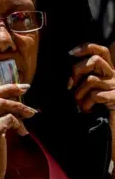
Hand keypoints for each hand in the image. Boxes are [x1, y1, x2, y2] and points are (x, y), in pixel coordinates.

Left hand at [68, 43, 114, 160]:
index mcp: (107, 72)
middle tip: (70, 85)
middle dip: (77, 70)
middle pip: (95, 60)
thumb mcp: (85, 92)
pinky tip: (88, 109)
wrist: (112, 129)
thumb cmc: (95, 110)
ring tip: (80, 103)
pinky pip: (96, 94)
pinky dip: (87, 103)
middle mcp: (114, 76)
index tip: (71, 53)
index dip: (87, 48)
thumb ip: (80, 81)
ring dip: (79, 92)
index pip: (101, 51)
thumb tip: (69, 78)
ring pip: (92, 79)